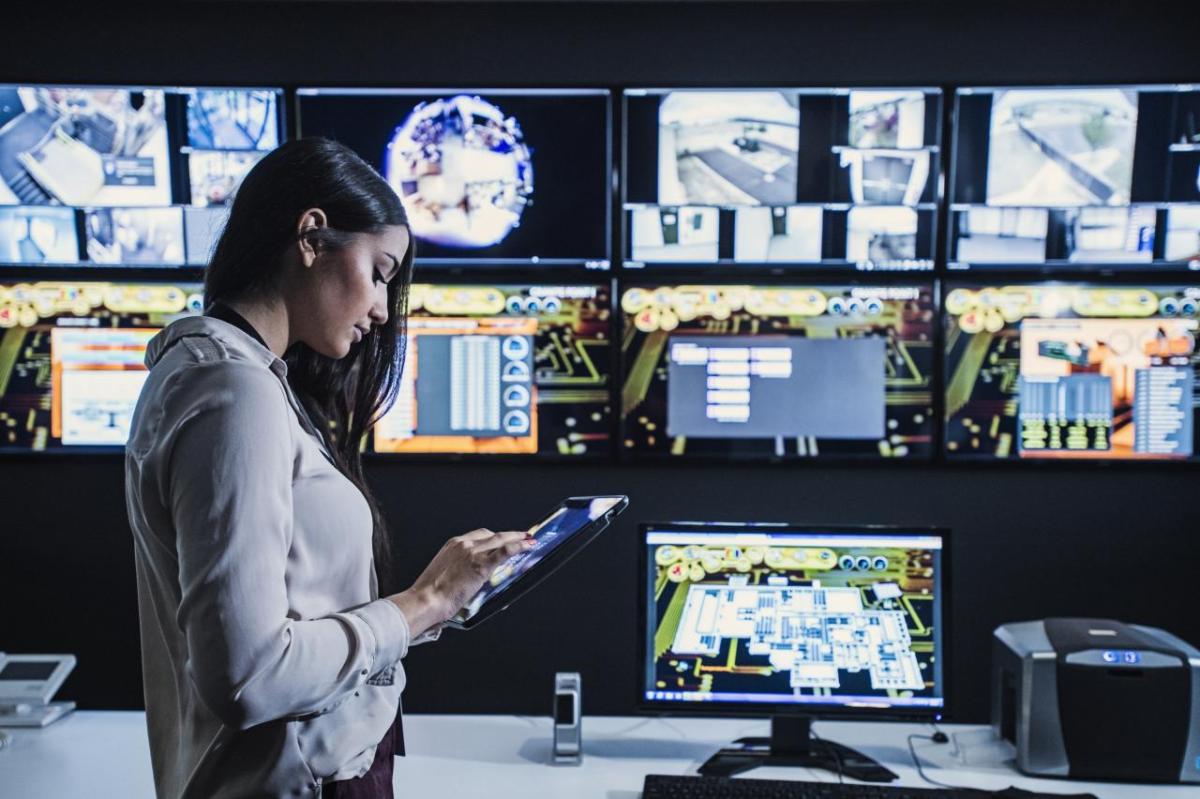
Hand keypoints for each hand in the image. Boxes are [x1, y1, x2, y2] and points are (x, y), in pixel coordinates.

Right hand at [388, 529, 532, 636]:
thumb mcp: (444, 575)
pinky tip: (527, 546)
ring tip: (529, 540)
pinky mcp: (481, 565)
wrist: (426, 600)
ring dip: (518, 539)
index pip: (479, 535)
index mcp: (453, 545)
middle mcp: (463, 544)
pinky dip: (518, 546)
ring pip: (501, 540)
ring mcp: (473, 553)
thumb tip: (470, 579)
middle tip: (520, 536)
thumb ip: (459, 571)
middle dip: (508, 535)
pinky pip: (505, 551)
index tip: (502, 539)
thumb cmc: (430, 594)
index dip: (494, 537)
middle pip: (492, 535)